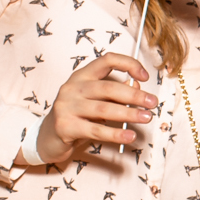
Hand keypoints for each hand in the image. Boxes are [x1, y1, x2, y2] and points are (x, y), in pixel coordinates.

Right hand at [34, 53, 154, 165]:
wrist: (47, 138)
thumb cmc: (76, 117)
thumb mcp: (95, 101)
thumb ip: (114, 93)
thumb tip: (137, 86)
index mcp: (81, 76)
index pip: (107, 60)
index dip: (128, 64)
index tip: (144, 76)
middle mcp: (72, 87)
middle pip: (108, 87)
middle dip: (134, 95)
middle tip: (152, 103)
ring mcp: (66, 107)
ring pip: (104, 110)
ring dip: (129, 114)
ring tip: (146, 118)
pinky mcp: (65, 126)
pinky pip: (95, 130)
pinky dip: (116, 134)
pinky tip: (130, 135)